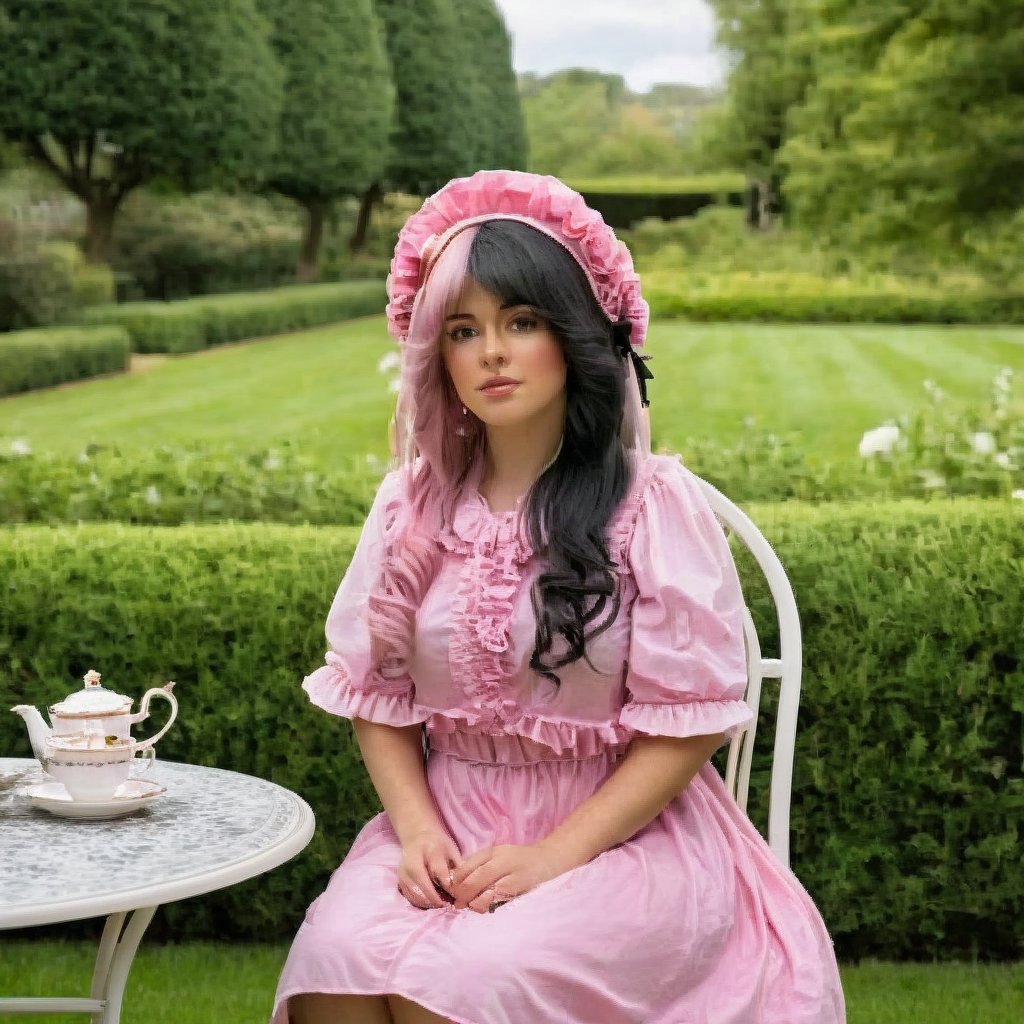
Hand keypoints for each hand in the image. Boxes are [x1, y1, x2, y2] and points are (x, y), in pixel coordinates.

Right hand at [397, 829, 460, 909]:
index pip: (437, 868)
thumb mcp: (450, 849)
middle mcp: (412, 860)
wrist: (417, 837)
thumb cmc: (438, 845)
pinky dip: (419, 903)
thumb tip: (464, 884)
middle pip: (422, 882)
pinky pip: (408, 896)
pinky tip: (429, 904)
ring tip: (439, 905)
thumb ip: (457, 864)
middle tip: (446, 904)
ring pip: (414, 892)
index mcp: (429, 849)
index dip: (446, 882)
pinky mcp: (400, 880)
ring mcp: (404, 871)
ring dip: (427, 903)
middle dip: (435, 897)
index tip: (454, 892)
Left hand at [450, 843, 566, 913]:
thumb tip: (455, 879)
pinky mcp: (523, 890)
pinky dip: (491, 906)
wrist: (547, 860)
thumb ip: (477, 863)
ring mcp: (514, 876)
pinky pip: (503, 901)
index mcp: (494, 852)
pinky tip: (486, 908)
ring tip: (471, 906)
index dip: (456, 880)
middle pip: (478, 879)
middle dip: (464, 893)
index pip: (469, 865)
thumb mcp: (496, 854)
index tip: (451, 890)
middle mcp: (504, 862)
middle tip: (458, 903)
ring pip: (490, 893)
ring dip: (476, 903)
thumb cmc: (517, 859)